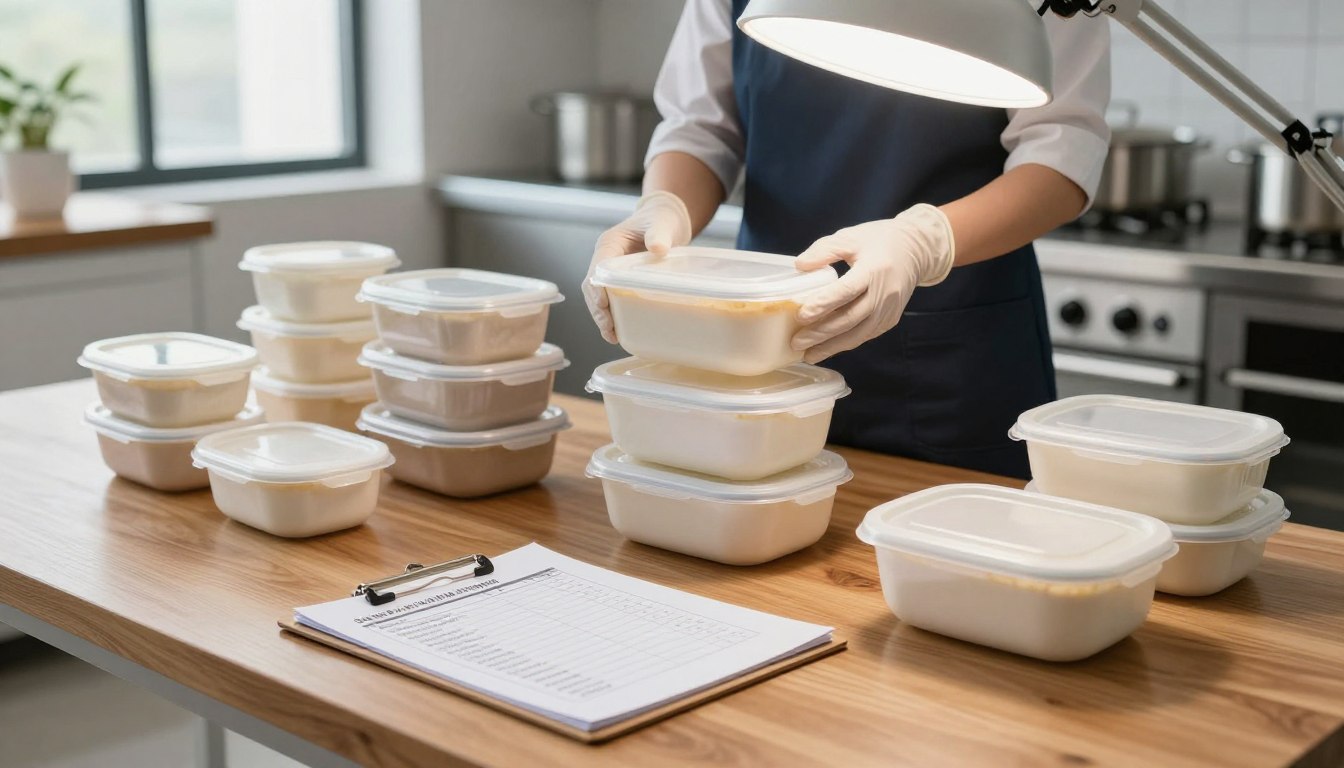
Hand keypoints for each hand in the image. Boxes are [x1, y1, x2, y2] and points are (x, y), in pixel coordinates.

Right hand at [582, 191, 692, 343]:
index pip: (596, 267)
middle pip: (592, 287)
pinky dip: (614, 316)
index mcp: (609, 244)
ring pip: (599, 297)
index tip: (603, 304)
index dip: (596, 287)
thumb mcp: (662, 224)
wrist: (666, 220)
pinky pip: (612, 299)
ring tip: (612, 336)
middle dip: (598, 309)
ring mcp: (611, 271)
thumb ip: (658, 234)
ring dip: (603, 317)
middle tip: (608, 329)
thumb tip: (658, 248)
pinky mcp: (620, 281)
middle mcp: (605, 258)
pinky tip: (621, 332)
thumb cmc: (662, 220)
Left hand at [791, 204, 955, 363]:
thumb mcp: (851, 237)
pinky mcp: (890, 319)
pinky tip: (826, 348)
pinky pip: (865, 335)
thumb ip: (824, 250)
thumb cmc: (880, 240)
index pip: (846, 291)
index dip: (823, 304)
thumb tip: (799, 265)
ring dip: (832, 346)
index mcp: (874, 269)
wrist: (916, 250)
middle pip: (850, 318)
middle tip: (796, 342)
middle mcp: (884, 293)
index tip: (801, 315)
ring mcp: (889, 310)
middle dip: (822, 333)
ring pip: (858, 334)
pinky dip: (845, 343)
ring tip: (808, 354)